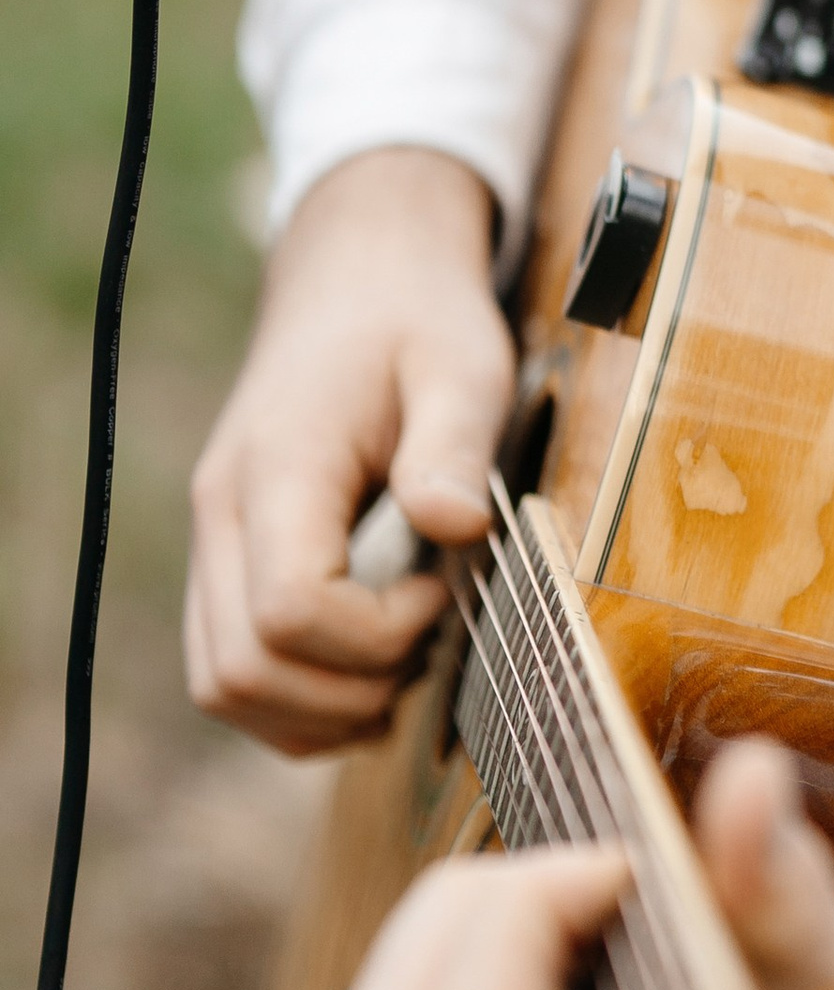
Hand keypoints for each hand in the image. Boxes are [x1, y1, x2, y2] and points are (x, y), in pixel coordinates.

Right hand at [185, 147, 511, 755]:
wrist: (357, 281)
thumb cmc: (417, 323)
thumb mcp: (463, 363)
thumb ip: (452, 443)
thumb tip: (453, 525)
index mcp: (277, 468)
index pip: (288, 612)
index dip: (375, 634)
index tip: (440, 588)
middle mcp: (223, 515)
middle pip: (240, 670)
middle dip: (349, 688)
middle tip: (427, 635)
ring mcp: (215, 543)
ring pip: (223, 686)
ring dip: (320, 708)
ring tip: (401, 656)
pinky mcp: (228, 563)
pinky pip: (229, 669)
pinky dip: (296, 700)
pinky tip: (369, 666)